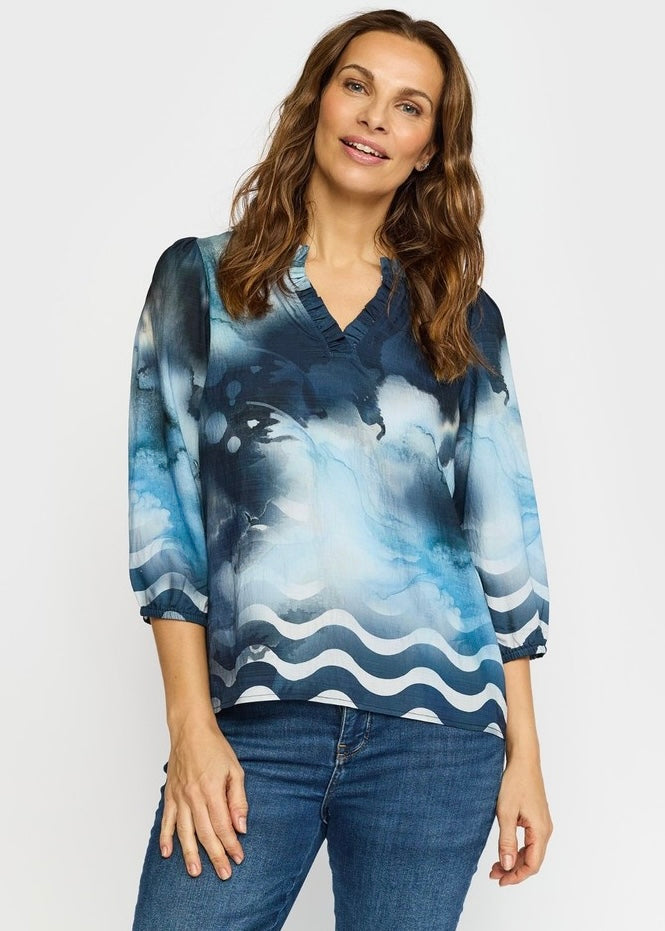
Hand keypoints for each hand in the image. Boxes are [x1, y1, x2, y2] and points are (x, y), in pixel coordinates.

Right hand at [160, 715, 248, 880]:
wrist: (190, 731)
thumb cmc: (214, 748)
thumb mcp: (235, 770)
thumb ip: (238, 800)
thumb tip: (241, 826)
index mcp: (211, 790)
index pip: (222, 826)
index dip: (231, 844)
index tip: (238, 858)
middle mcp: (193, 797)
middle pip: (205, 833)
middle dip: (215, 856)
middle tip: (223, 873)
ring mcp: (179, 797)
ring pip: (184, 832)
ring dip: (190, 854)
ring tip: (195, 872)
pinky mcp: (170, 795)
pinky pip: (167, 820)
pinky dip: (165, 838)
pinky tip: (167, 853)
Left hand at [489, 754, 553, 885]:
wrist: (523, 760)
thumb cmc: (515, 782)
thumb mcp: (506, 813)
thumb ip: (507, 841)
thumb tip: (508, 866)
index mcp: (540, 831)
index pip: (532, 865)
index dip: (517, 876)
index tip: (500, 881)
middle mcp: (545, 830)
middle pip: (532, 860)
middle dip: (513, 870)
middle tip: (493, 874)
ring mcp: (542, 824)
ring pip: (530, 851)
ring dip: (515, 860)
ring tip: (496, 865)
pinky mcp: (537, 818)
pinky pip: (530, 841)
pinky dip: (517, 849)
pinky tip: (505, 850)